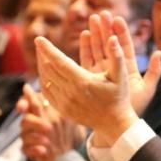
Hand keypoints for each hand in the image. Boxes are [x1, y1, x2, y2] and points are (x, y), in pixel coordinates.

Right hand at [17, 83, 84, 160]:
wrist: (69, 152)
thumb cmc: (68, 132)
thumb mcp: (69, 118)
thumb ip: (62, 106)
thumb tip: (62, 93)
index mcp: (40, 112)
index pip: (28, 103)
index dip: (24, 102)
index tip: (24, 106)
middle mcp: (32, 124)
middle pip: (26, 120)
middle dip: (35, 123)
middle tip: (49, 128)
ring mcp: (29, 137)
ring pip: (23, 135)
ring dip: (36, 137)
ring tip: (47, 142)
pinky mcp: (28, 150)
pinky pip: (25, 149)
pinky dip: (34, 149)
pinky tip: (43, 150)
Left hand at [36, 11, 160, 146]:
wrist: (114, 123)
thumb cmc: (119, 96)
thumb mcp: (121, 75)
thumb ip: (117, 55)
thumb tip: (112, 37)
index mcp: (83, 81)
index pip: (59, 62)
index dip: (48, 49)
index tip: (38, 39)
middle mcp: (71, 92)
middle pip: (49, 69)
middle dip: (43, 54)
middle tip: (40, 43)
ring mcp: (65, 102)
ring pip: (46, 80)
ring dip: (42, 67)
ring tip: (41, 56)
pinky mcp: (62, 110)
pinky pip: (47, 93)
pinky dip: (44, 80)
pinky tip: (46, 73)